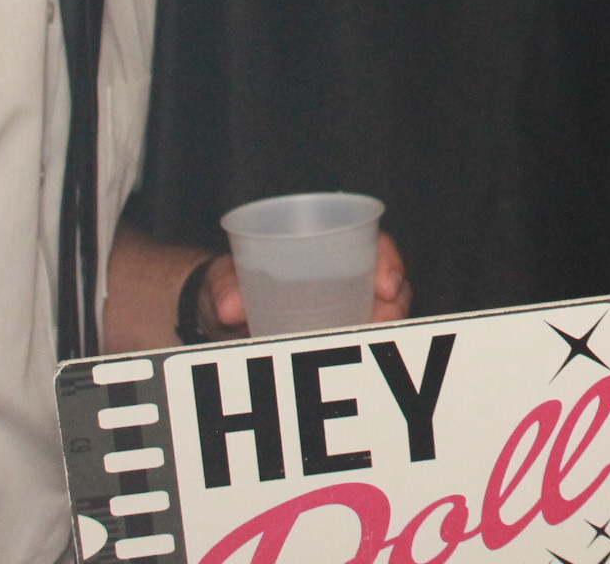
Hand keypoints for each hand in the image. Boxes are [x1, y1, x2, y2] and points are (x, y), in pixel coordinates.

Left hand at [202, 230, 411, 335]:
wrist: (216, 311)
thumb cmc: (227, 282)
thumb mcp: (222, 277)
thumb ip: (225, 287)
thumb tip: (230, 308)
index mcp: (322, 247)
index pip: (373, 245)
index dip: (389, 262)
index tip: (387, 288)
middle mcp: (342, 275)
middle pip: (387, 284)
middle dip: (393, 306)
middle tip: (378, 328)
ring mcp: (341, 307)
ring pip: (380, 314)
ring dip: (381, 330)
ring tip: (365, 349)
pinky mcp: (332, 334)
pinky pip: (358, 339)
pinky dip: (362, 349)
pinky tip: (354, 364)